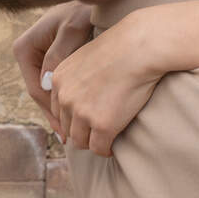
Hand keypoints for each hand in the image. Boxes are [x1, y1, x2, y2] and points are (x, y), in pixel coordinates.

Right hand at [12, 2, 95, 132]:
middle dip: (54, 115)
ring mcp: (39, 58)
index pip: (36, 89)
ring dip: (60, 110)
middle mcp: (28, 55)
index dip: (50, 112)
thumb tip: (47, 83)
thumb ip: (59, 54)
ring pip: (49, 92)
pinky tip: (77, 113)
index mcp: (24, 49)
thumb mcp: (72, 30)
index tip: (64, 129)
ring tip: (74, 133)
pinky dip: (66, 98)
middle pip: (41, 94)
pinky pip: (57, 84)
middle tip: (70, 139)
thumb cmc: (83, 9)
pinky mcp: (52, 60)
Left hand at [48, 11, 165, 156]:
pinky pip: (99, 148)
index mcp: (58, 79)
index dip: (72, 117)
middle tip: (97, 132)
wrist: (140, 47)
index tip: (86, 121)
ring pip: (80, 141)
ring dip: (92, 142)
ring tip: (106, 140)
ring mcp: (82, 112)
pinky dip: (106, 150)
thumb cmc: (122, 47)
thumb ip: (79, 76)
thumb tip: (86, 92)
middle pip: (67, 127)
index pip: (58, 109)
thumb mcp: (88, 57)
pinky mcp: (103, 125)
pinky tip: (114, 146)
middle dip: (81, 131)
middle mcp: (66, 97)